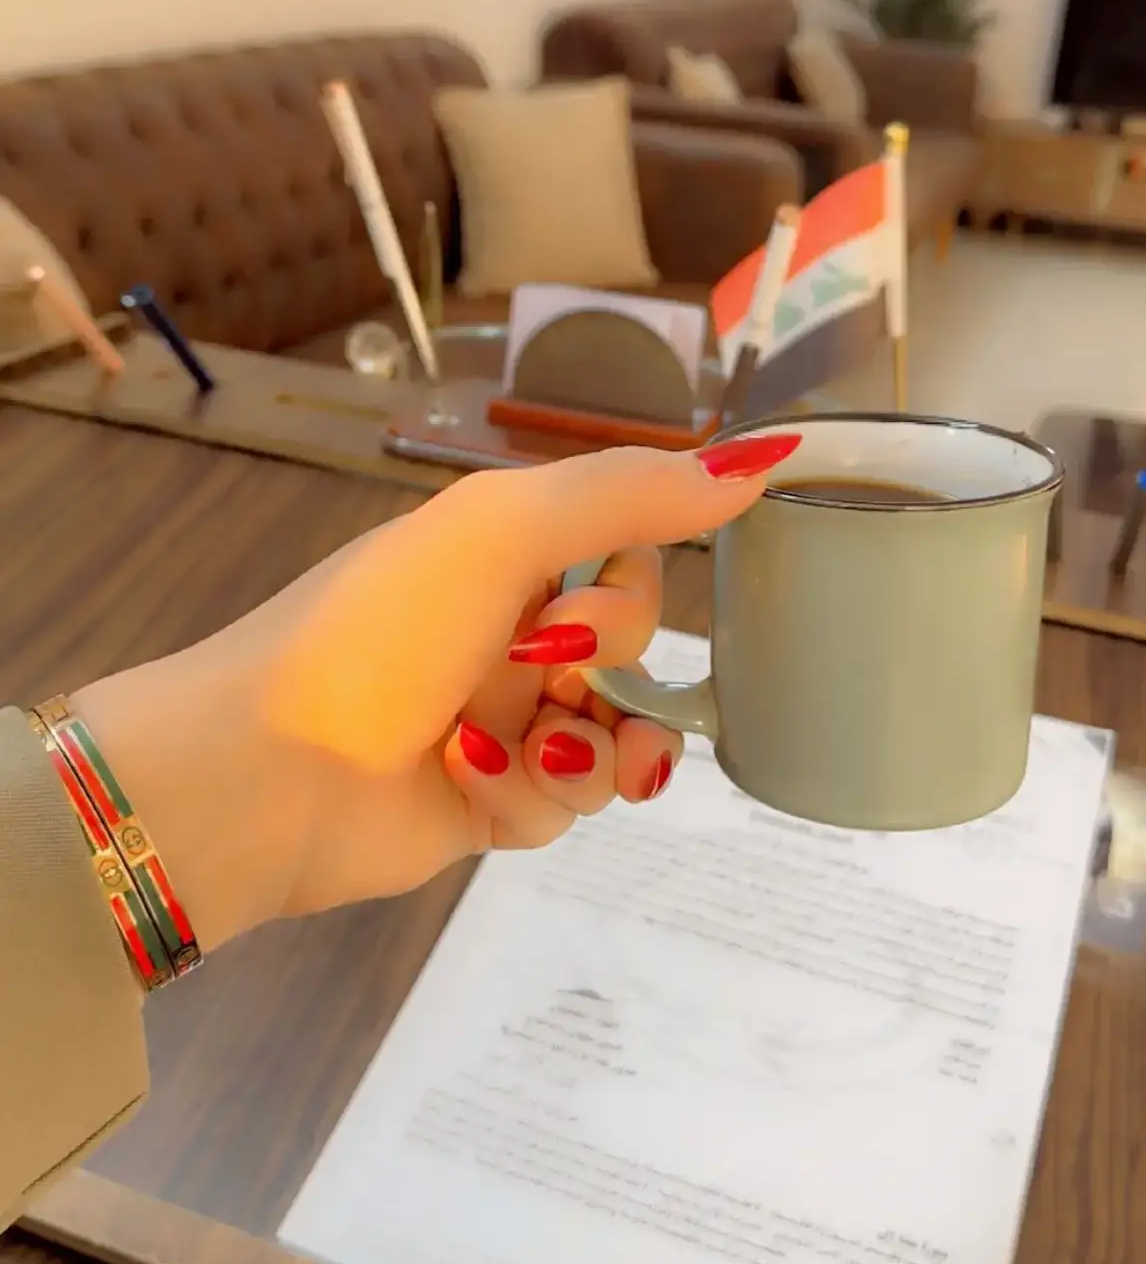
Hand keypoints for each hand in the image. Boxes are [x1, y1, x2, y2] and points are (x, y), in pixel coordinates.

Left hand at [72, 433, 798, 950]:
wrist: (267, 772)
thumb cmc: (377, 632)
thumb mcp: (503, 528)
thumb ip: (632, 493)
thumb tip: (761, 458)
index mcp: (501, 555)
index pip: (631, 557)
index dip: (633, 588)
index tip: (585, 609)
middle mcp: (507, 632)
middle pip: (638, 652)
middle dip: (615, 669)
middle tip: (547, 674)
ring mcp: (502, 723)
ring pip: (619, 739)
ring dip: (598, 749)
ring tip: (551, 754)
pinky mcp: (492, 805)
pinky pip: (569, 805)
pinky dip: (534, 794)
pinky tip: (472, 779)